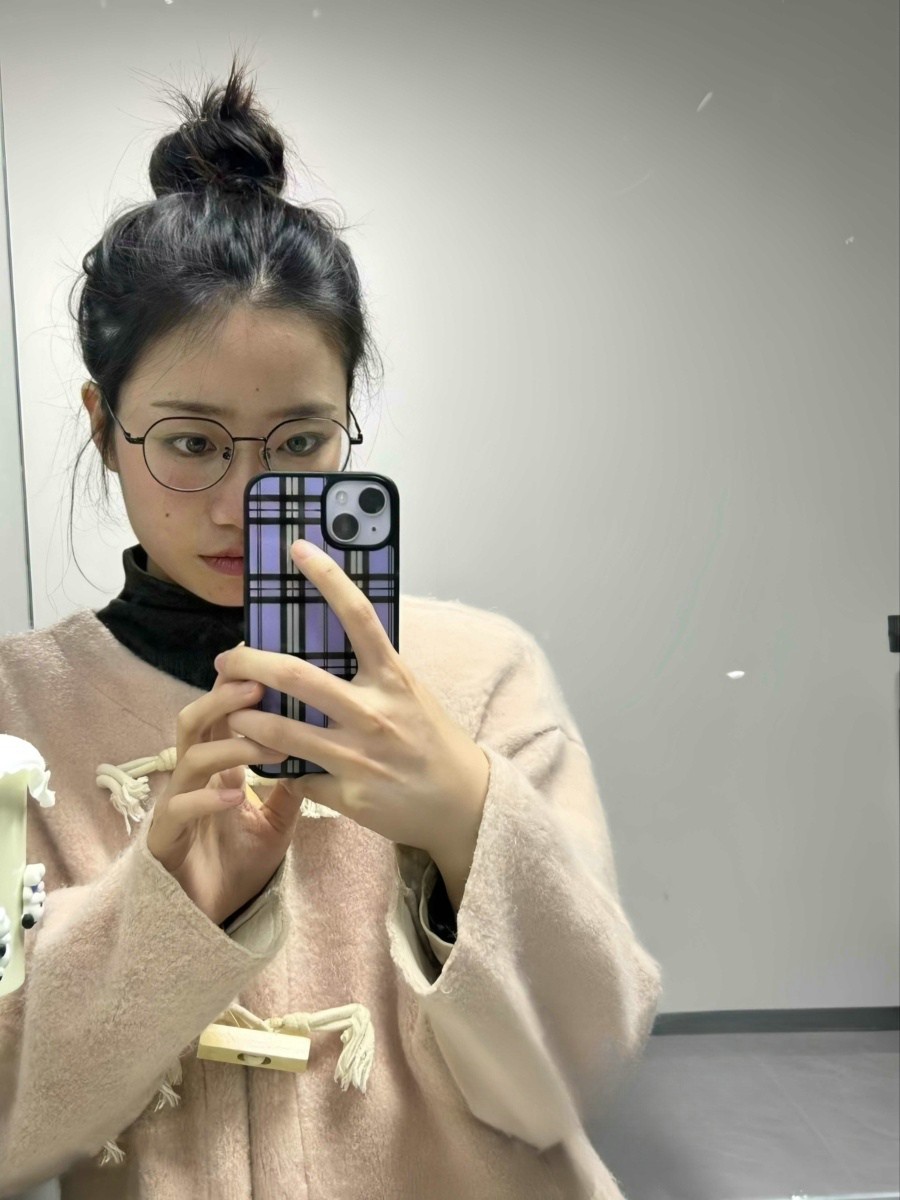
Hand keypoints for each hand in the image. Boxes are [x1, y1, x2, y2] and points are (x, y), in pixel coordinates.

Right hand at [146, 673, 299, 926]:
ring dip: (228, 746)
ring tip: (264, 742)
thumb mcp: (278, 821)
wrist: (215, 919)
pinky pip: (179, 810)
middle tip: (257, 685)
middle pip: (194, 722)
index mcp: (218, 768)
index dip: (234, 686)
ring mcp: (175, 805)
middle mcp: (192, 779)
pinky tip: (235, 796)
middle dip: (222, 700)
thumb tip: (321, 747)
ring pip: (190, 760)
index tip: (259, 658)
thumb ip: (293, 785)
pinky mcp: (164, 838)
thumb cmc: (241, 865)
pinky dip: (207, 799)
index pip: (221, 716)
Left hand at [215, 539, 489, 866]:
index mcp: (393, 678)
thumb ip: (371, 671)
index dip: (327, 577)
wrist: (460, 802)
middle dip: (247, 662)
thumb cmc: (430, 740)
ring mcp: (358, 755)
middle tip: (225, 659)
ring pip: (279, 731)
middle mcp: (373, 712)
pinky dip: (276, 766)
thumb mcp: (409, 693)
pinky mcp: (346, 793)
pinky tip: (267, 761)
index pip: (358, 616)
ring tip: (232, 711)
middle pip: (295, 674)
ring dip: (244, 718)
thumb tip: (325, 640)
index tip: (298, 548)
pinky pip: (294, 775)